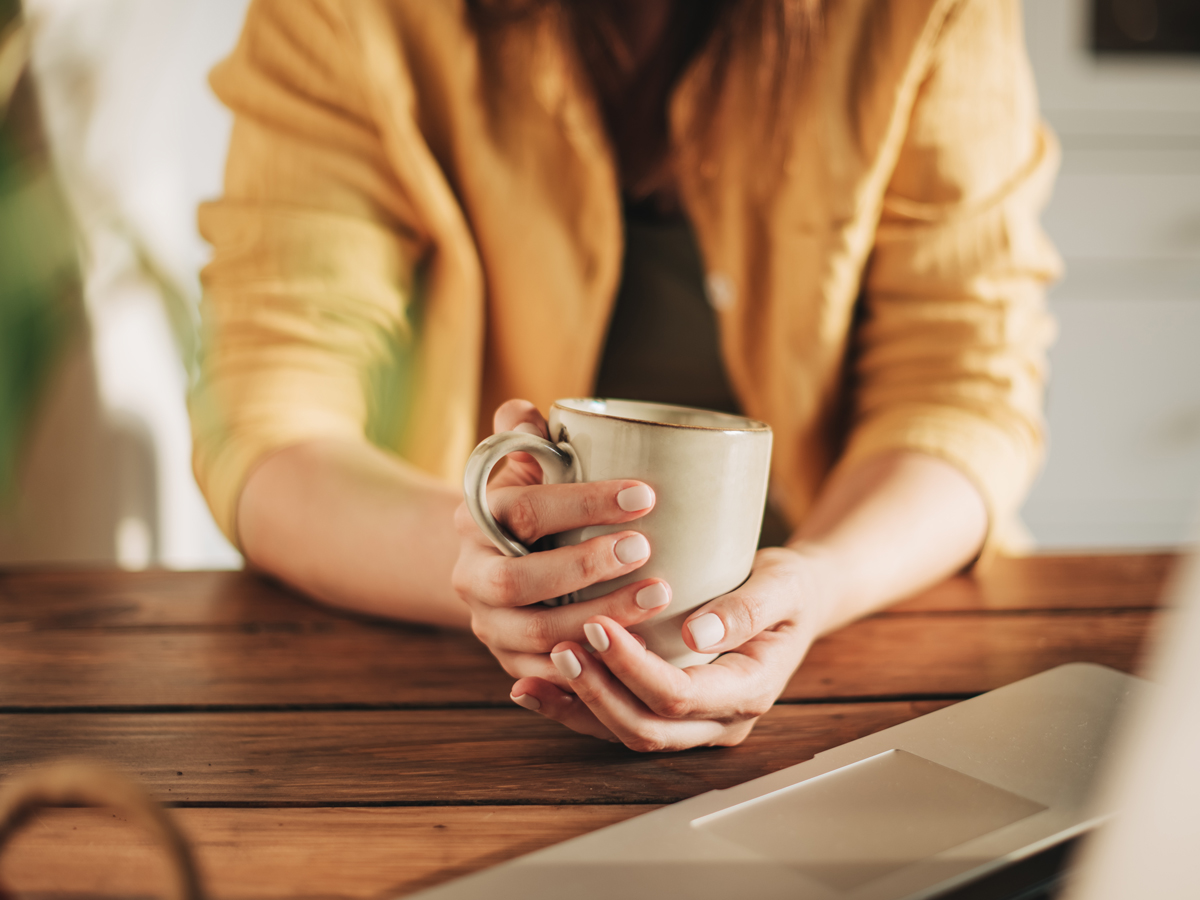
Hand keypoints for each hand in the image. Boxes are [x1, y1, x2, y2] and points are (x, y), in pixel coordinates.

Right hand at [452, 399, 674, 686]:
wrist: (497, 562)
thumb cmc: (532, 503)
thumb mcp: (526, 466)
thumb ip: (527, 436)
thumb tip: (524, 413)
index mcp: (475, 519)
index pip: (524, 510)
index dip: (583, 502)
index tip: (644, 494)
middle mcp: (471, 575)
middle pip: (517, 579)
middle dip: (583, 567)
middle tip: (644, 549)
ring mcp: (488, 623)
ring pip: (537, 632)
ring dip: (599, 617)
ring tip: (658, 596)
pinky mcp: (511, 662)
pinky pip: (547, 675)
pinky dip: (590, 667)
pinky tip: (636, 651)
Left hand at [506, 545, 838, 749]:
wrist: (794, 601)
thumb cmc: (789, 587)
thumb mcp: (782, 585)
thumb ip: (746, 609)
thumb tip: (698, 634)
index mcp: (749, 690)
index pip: (680, 696)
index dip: (634, 668)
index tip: (599, 625)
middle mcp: (719, 720)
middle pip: (647, 726)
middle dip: (598, 691)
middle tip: (561, 646)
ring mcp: (694, 724)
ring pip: (627, 732)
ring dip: (580, 706)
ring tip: (536, 672)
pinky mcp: (669, 712)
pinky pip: (617, 721)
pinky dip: (575, 708)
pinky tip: (536, 688)